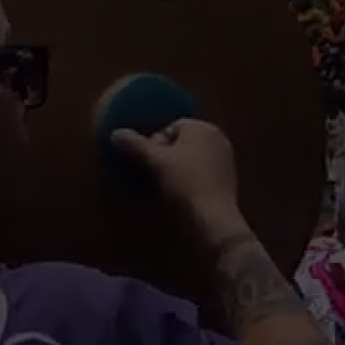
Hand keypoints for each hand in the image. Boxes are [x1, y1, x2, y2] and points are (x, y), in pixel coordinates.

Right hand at [110, 119, 237, 215]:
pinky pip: (201, 171)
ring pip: (191, 157)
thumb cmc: (184, 183)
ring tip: (163, 185)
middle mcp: (217, 138)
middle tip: (152, 172)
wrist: (213, 217)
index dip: (154, 143)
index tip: (147, 161)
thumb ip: (135, 146)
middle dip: (164, 155)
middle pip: (181, 142)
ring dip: (175, 168)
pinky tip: (180, 194)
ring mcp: (225, 158)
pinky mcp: (227, 178)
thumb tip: (117, 133)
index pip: (170, 127)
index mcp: (202, 128)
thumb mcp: (155, 162)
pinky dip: (189, 178)